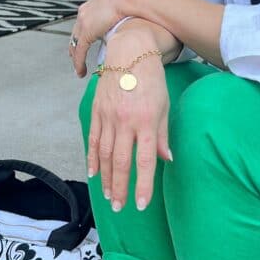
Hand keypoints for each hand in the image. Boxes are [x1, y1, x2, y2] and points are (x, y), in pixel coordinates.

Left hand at [69, 0, 130, 76]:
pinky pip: (79, 52)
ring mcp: (83, 23)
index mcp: (91, 6)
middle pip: (75, 34)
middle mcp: (84, 14)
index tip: (83, 43)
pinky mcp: (87, 33)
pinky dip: (79, 63)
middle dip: (74, 48)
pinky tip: (81, 71)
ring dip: (76, 58)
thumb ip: (118, 16)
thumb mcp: (121, 7)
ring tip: (79, 69)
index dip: (81, 35)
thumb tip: (125, 21)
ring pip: (74, 45)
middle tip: (75, 58)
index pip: (82, 24)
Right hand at [87, 34, 171, 211]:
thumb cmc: (152, 80)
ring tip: (108, 196)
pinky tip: (94, 173)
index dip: (143, 185)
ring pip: (105, 155)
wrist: (130, 52)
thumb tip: (167, 160)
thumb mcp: (164, 107)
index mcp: (147, 122)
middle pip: (121, 162)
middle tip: (119, 207)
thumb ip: (163, 136)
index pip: (145, 161)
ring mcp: (108, 116)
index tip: (140, 205)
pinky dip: (93, 158)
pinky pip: (93, 140)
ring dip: (106, 178)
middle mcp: (126, 121)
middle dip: (120, 188)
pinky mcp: (97, 111)